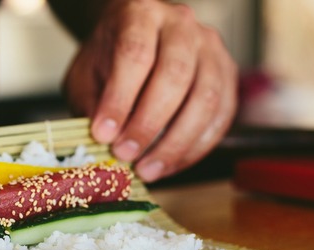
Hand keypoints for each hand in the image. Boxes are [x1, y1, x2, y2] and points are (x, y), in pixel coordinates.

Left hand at [64, 0, 237, 181]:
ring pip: (204, 98)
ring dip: (175, 143)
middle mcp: (181, 25)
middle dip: (148, 124)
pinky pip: (220, 116)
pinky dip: (195, 148)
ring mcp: (210, 48)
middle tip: (125, 155)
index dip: (120, 99)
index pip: (135, 54)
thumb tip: (101, 142)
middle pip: (174, 75)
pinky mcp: (227, 74)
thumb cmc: (108, 58)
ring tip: (147, 169)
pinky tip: (170, 164)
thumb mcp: (86, 75)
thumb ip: (92, 104)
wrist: (134, 40)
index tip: (103, 134)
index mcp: (140, 14)